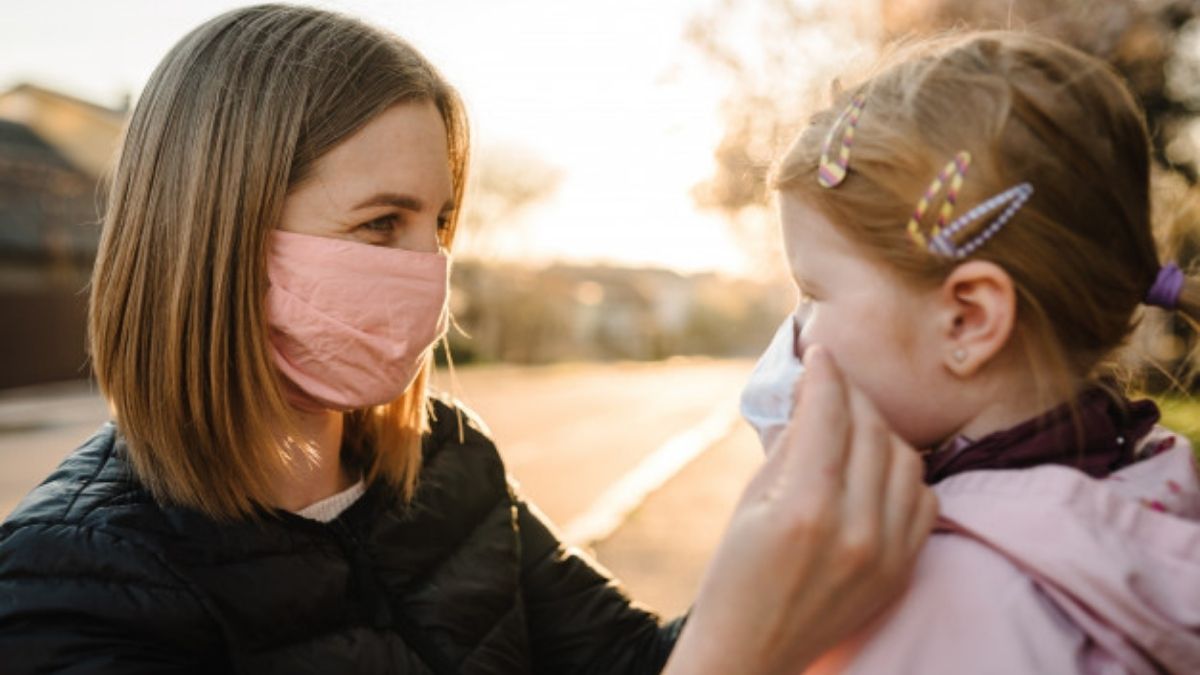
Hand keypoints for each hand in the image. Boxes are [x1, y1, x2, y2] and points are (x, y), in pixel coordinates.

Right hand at [664, 345, 936, 674]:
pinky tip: (876, 469)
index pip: (828, 415)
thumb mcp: (750, 501)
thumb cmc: (736, 572)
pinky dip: (903, 474)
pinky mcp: (903, 569)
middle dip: (851, 395)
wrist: (753, 650)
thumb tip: (813, 393)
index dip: (824, 375)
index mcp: (803, 508)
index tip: (820, 354)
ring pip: (906, 458)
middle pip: (871, 429)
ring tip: (853, 425)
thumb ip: (789, 445)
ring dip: (880, 430)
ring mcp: (886, 553)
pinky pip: (924, 498)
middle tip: (833, 383)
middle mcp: (854, 529)